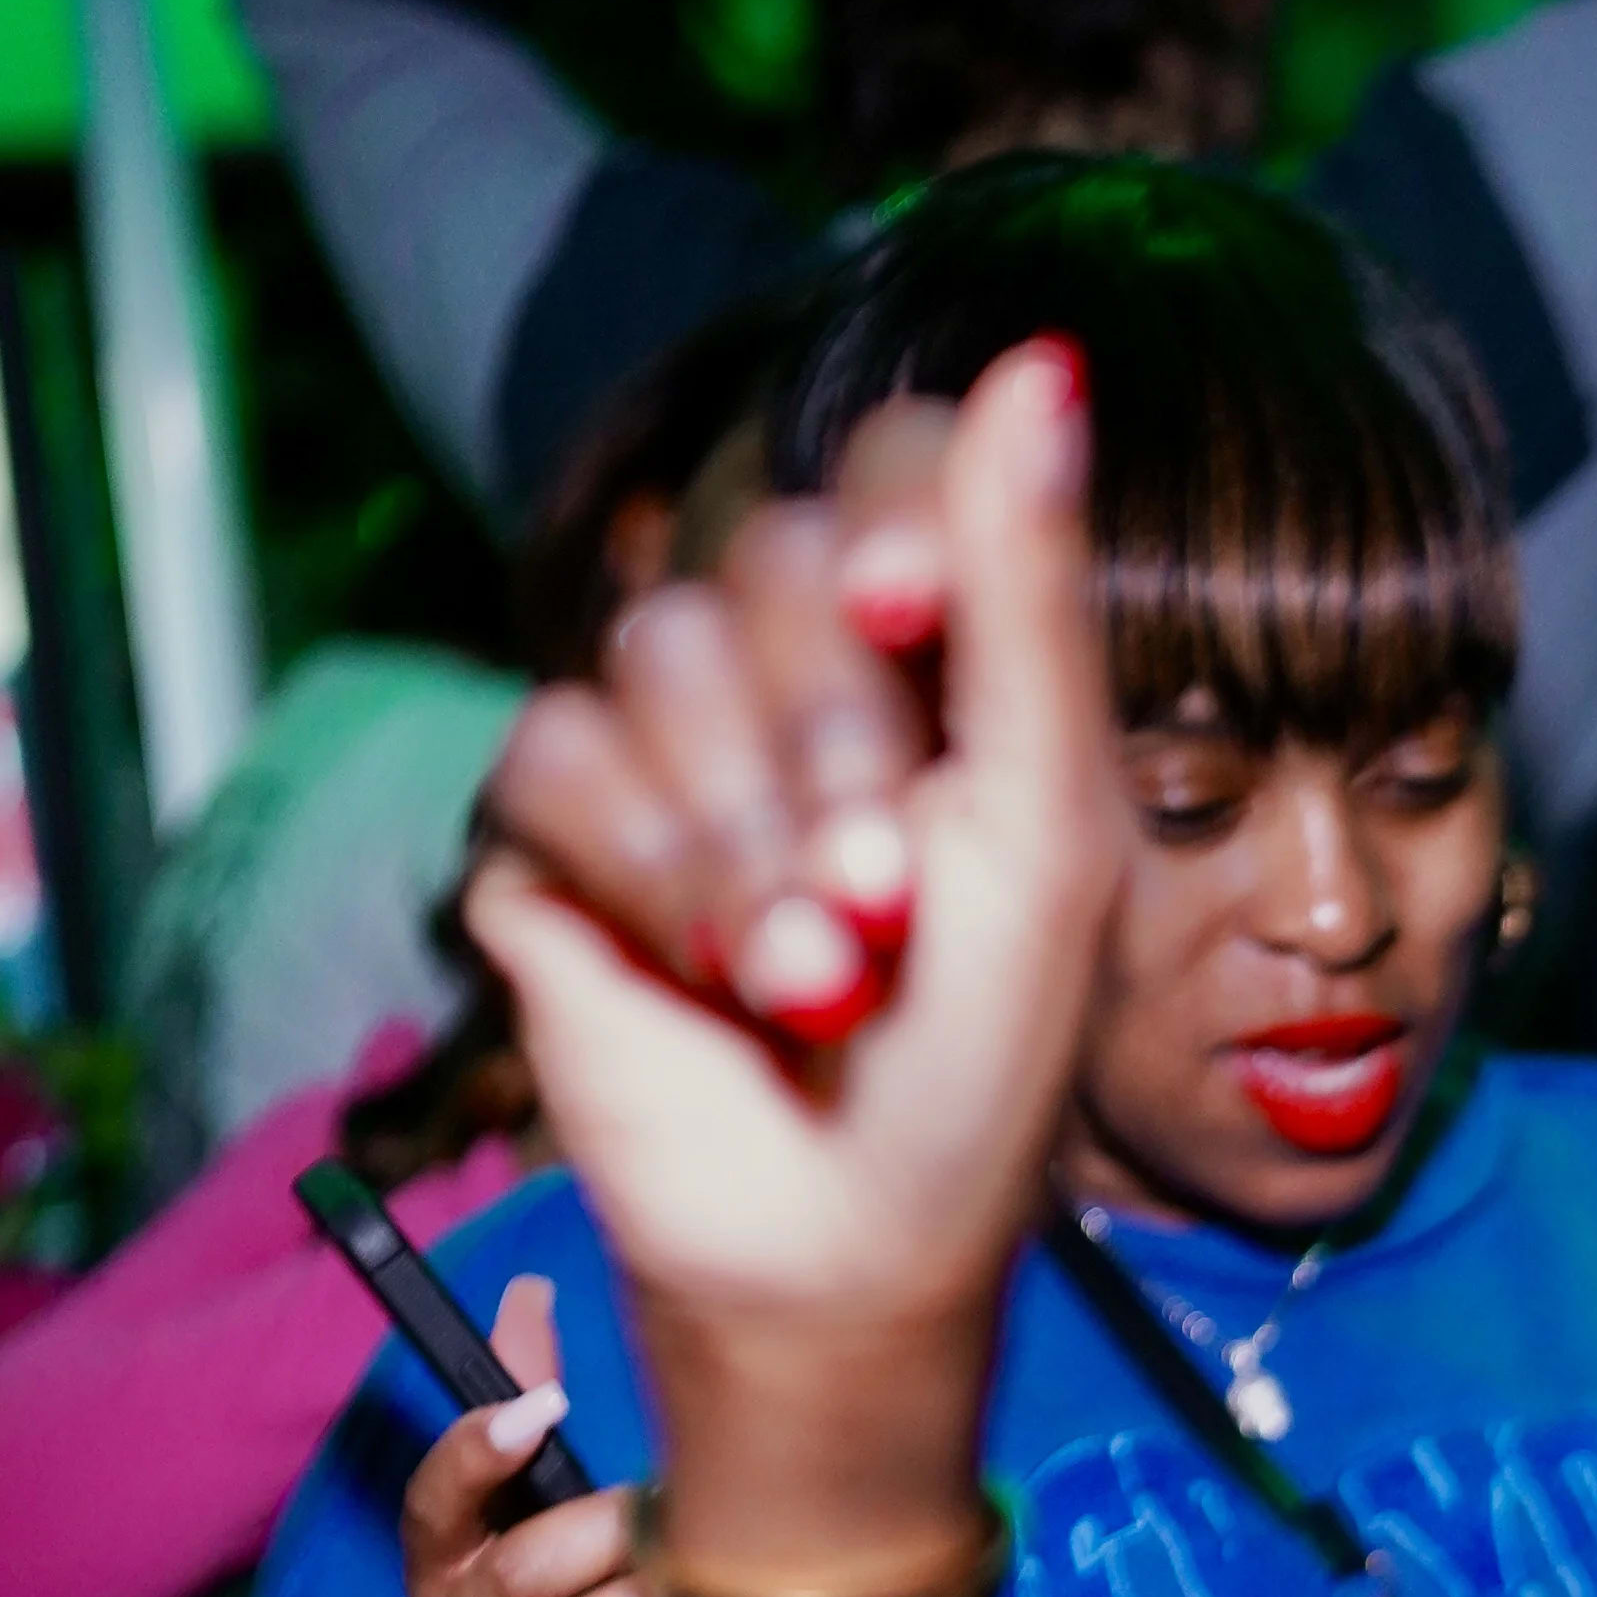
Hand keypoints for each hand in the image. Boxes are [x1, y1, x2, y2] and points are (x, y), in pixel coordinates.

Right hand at [391, 1272, 660, 1596]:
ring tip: (713, 1580)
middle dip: (612, 1530)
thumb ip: (513, 1427)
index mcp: (440, 1574)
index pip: (433, 1504)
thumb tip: (530, 1291)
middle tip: (684, 1507)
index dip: (478, 1453)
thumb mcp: (491, 1550)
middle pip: (528, 1570)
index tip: (542, 1407)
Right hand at [469, 343, 1121, 1421]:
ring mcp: (663, 744)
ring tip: (808, 980)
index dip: (889, 521)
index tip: (907, 615)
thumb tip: (1046, 352)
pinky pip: (550, 753)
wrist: (847, 1245)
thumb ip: (1030, 593)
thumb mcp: (1043, 826)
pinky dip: (638, 873)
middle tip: (884, 908)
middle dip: (833, 753)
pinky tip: (695, 975)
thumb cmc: (982, 1059)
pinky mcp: (552, 832)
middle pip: (765, 558)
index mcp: (934, 656)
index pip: (890, 461)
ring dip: (739, 843)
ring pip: (650, 654)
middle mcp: (791, 671)